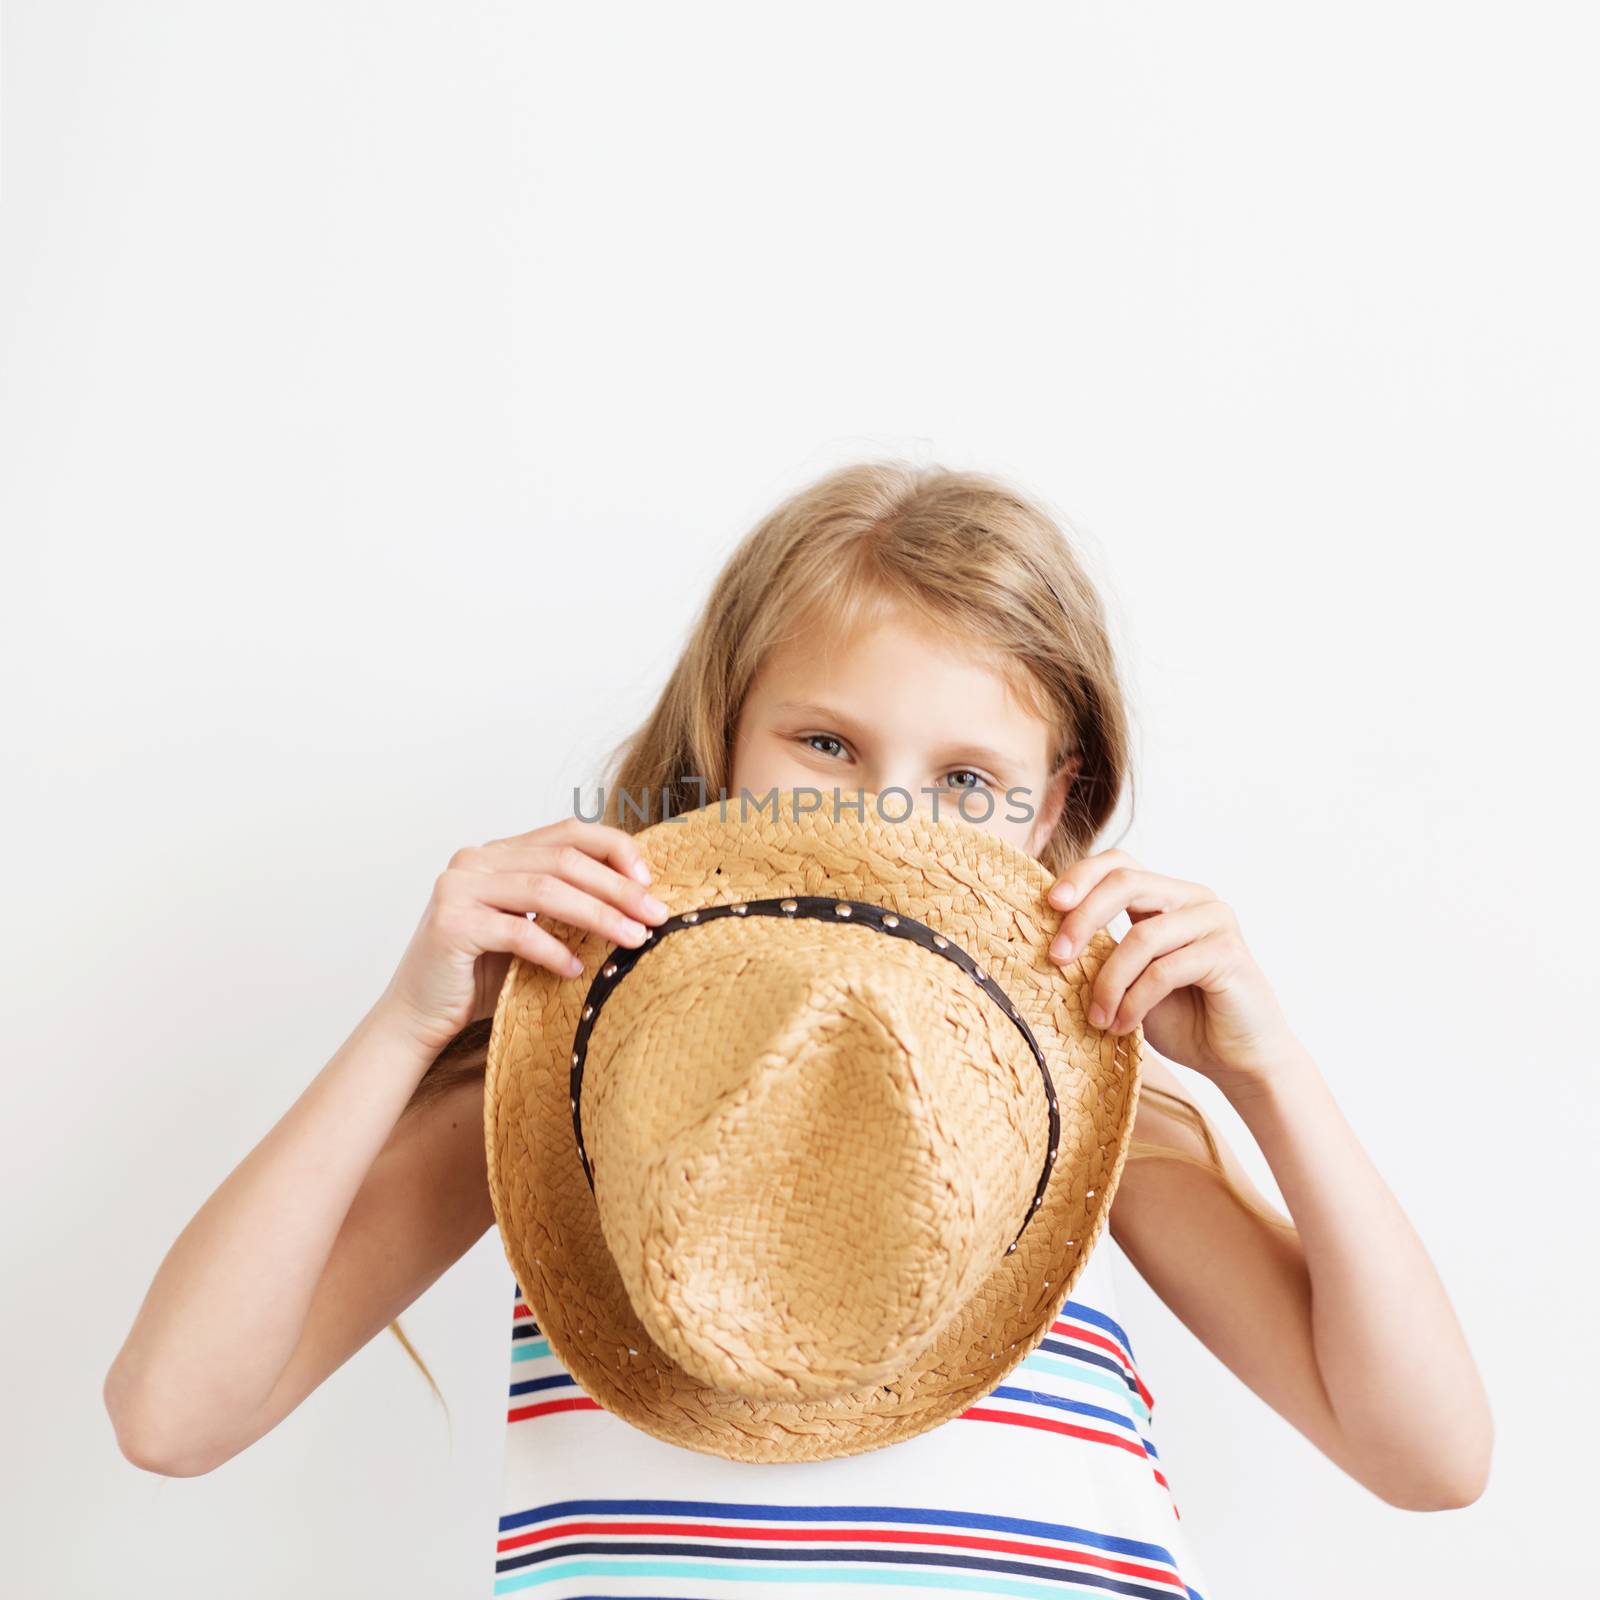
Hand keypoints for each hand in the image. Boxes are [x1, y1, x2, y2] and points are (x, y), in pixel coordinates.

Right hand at [376, 818, 671, 1057]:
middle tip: (656, 915)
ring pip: (546, 890)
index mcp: (499, 853)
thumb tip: (640, 898)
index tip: (650, 880)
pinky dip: (553, 950)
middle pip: (564, 860)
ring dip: (598, 915)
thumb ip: (566, 905)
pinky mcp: (451, 925)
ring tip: (633, 939)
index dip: (615, 849)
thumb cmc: (481, 976)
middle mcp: (476, 860)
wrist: (418, 1016)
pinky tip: (577, 970)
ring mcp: (458, 889)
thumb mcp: (532, 929)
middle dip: (618, 887)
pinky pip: (517, 932)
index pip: (568, 832)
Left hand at [1045, 848, 1298, 1096]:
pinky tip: (1122, 1026)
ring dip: (1109, 982)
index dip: (1081, 876)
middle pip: (1126, 882)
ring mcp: (1214, 920)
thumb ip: (1103, 951)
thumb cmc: (1181, 1018)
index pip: (1119, 863)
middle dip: (1083, 919)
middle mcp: (1193, 898)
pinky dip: (1134, 1001)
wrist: (1237, 1059)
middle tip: (1056, 957)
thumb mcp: (1129, 978)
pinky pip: (1164, 970)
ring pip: (1142, 936)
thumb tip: (1049, 937)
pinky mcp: (1227, 953)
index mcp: (1167, 895)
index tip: (1048, 904)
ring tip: (1097, 1017)